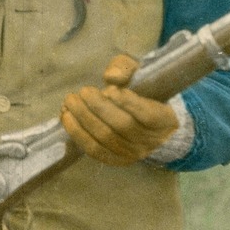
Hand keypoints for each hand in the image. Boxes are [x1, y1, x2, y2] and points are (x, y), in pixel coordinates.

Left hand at [60, 54, 178, 165]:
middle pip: (122, 126)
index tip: (110, 90)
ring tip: (70, 103)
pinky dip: (78, 134)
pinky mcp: (116, 160)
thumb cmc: (144, 95)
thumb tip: (111, 76)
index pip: (148, 115)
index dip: (128, 103)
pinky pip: (95, 150)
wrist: (152, 127)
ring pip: (106, 138)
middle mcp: (149, 140)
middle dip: (98, 108)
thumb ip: (126, 69)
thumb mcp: (140, 75)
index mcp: (163, 119)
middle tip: (83, 92)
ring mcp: (132, 153)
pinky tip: (67, 118)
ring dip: (84, 119)